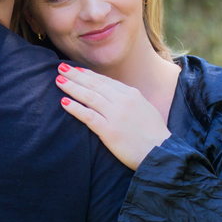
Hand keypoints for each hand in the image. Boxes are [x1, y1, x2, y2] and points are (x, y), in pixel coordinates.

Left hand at [56, 64, 171, 169]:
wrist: (162, 153)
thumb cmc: (155, 135)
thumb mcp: (145, 110)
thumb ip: (130, 101)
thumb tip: (117, 96)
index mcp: (132, 94)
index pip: (106, 81)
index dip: (89, 74)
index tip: (76, 70)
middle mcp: (123, 101)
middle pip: (95, 84)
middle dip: (76, 75)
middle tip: (61, 68)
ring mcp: (116, 115)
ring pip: (89, 97)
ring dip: (72, 87)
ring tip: (59, 81)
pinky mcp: (110, 131)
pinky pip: (88, 116)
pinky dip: (75, 108)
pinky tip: (64, 103)